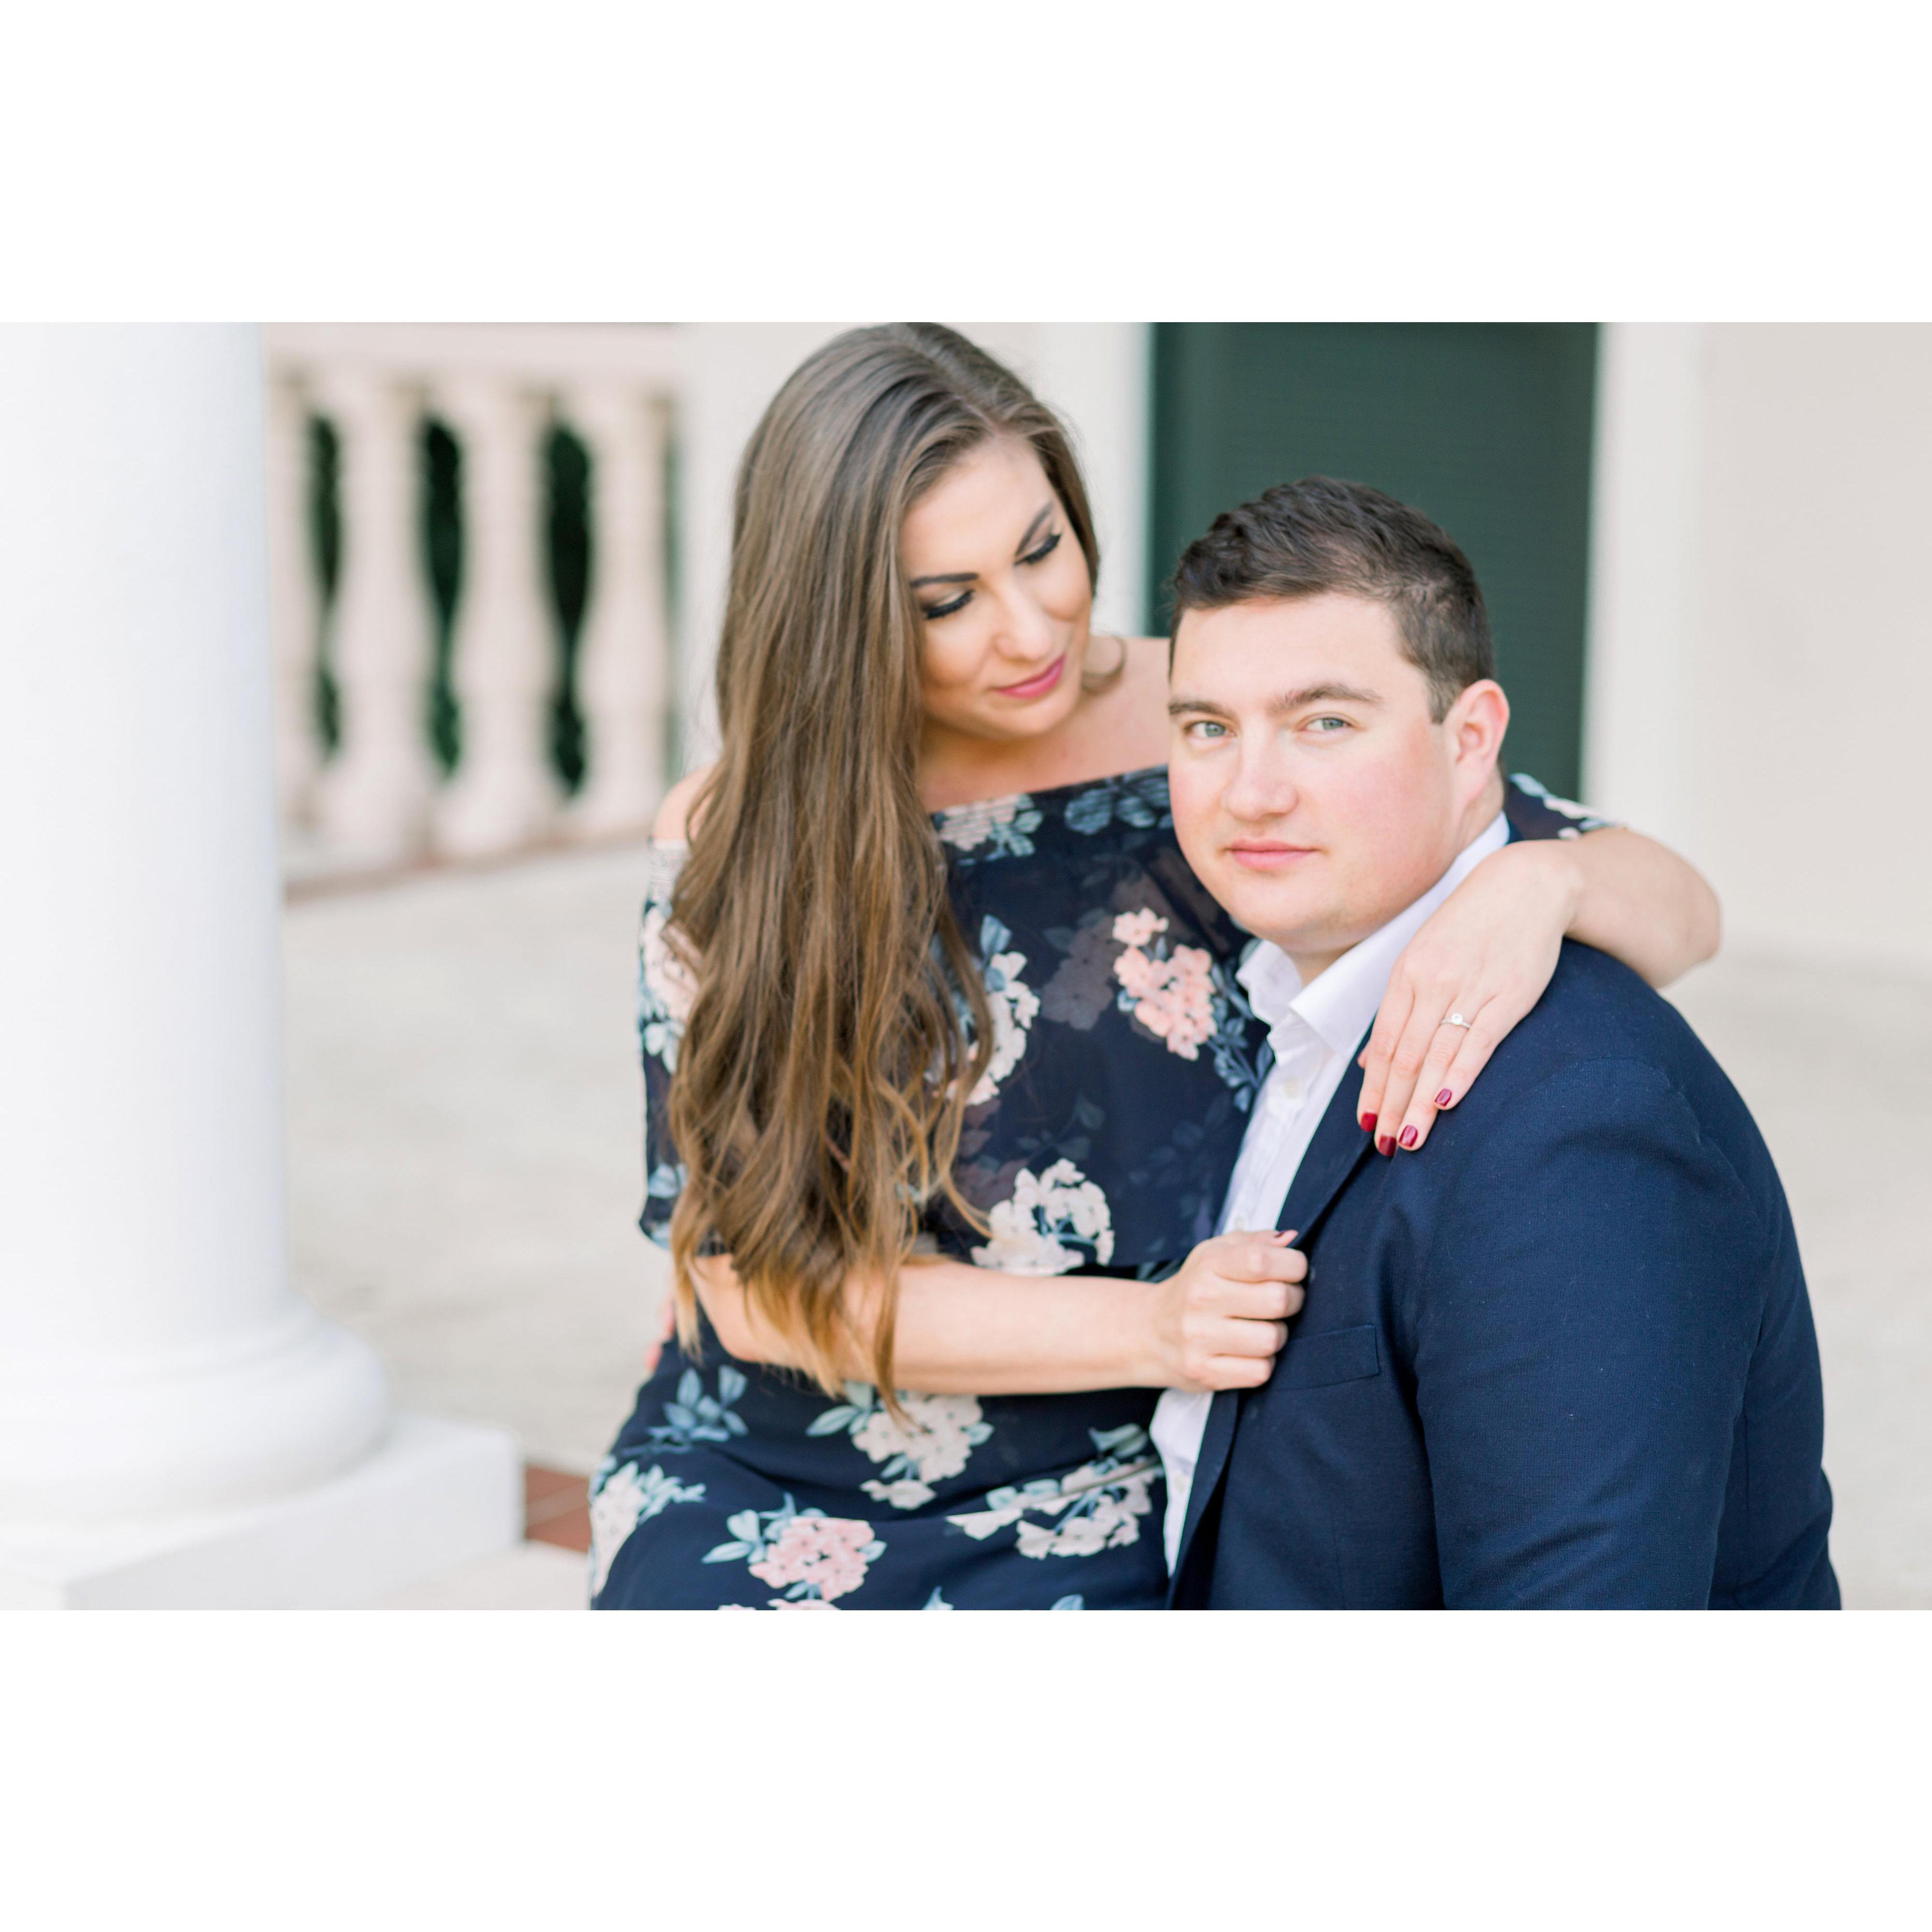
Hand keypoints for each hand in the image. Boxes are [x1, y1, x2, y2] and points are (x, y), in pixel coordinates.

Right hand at [1149, 1230, 1306, 1391]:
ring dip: (1278, 1334)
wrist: (1149, 1331)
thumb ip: (1255, 1242)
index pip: (1262, 1259)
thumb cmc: (1195, 1288)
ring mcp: (1200, 1339)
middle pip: (1277, 1300)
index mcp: (1208, 1264)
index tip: (1294, 1271)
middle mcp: (1200, 1299)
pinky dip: (1263, 1363)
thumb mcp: (1216, 1253)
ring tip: (1264, 1327)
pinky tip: (1250, 1352)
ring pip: (1272, 1339)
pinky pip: (1260, 1372)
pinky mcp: (1205, 1372)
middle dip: (1293, 1300)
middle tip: (1283, 1301)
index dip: (1294, 1265)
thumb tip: (1291, 1240)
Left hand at [1357, 840, 1581, 1155]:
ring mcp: (1470, 988)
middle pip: (1405, 1056)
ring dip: (1419, 1102)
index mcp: (1406, 976)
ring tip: (1410, 1139)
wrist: (1524, 886)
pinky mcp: (1509, 995)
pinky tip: (1446, 1103)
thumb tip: (1368, 1060)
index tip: (1366, 1124)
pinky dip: (1459, 1074)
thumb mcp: (1422, 959)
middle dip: (1392, 1105)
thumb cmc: (1468, 928)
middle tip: (1385, 1146)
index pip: (1383, 1043)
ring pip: (1436, 1055)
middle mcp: (1432, 983)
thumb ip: (1398, 1011)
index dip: (1373, 1088)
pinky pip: (1479, 1041)